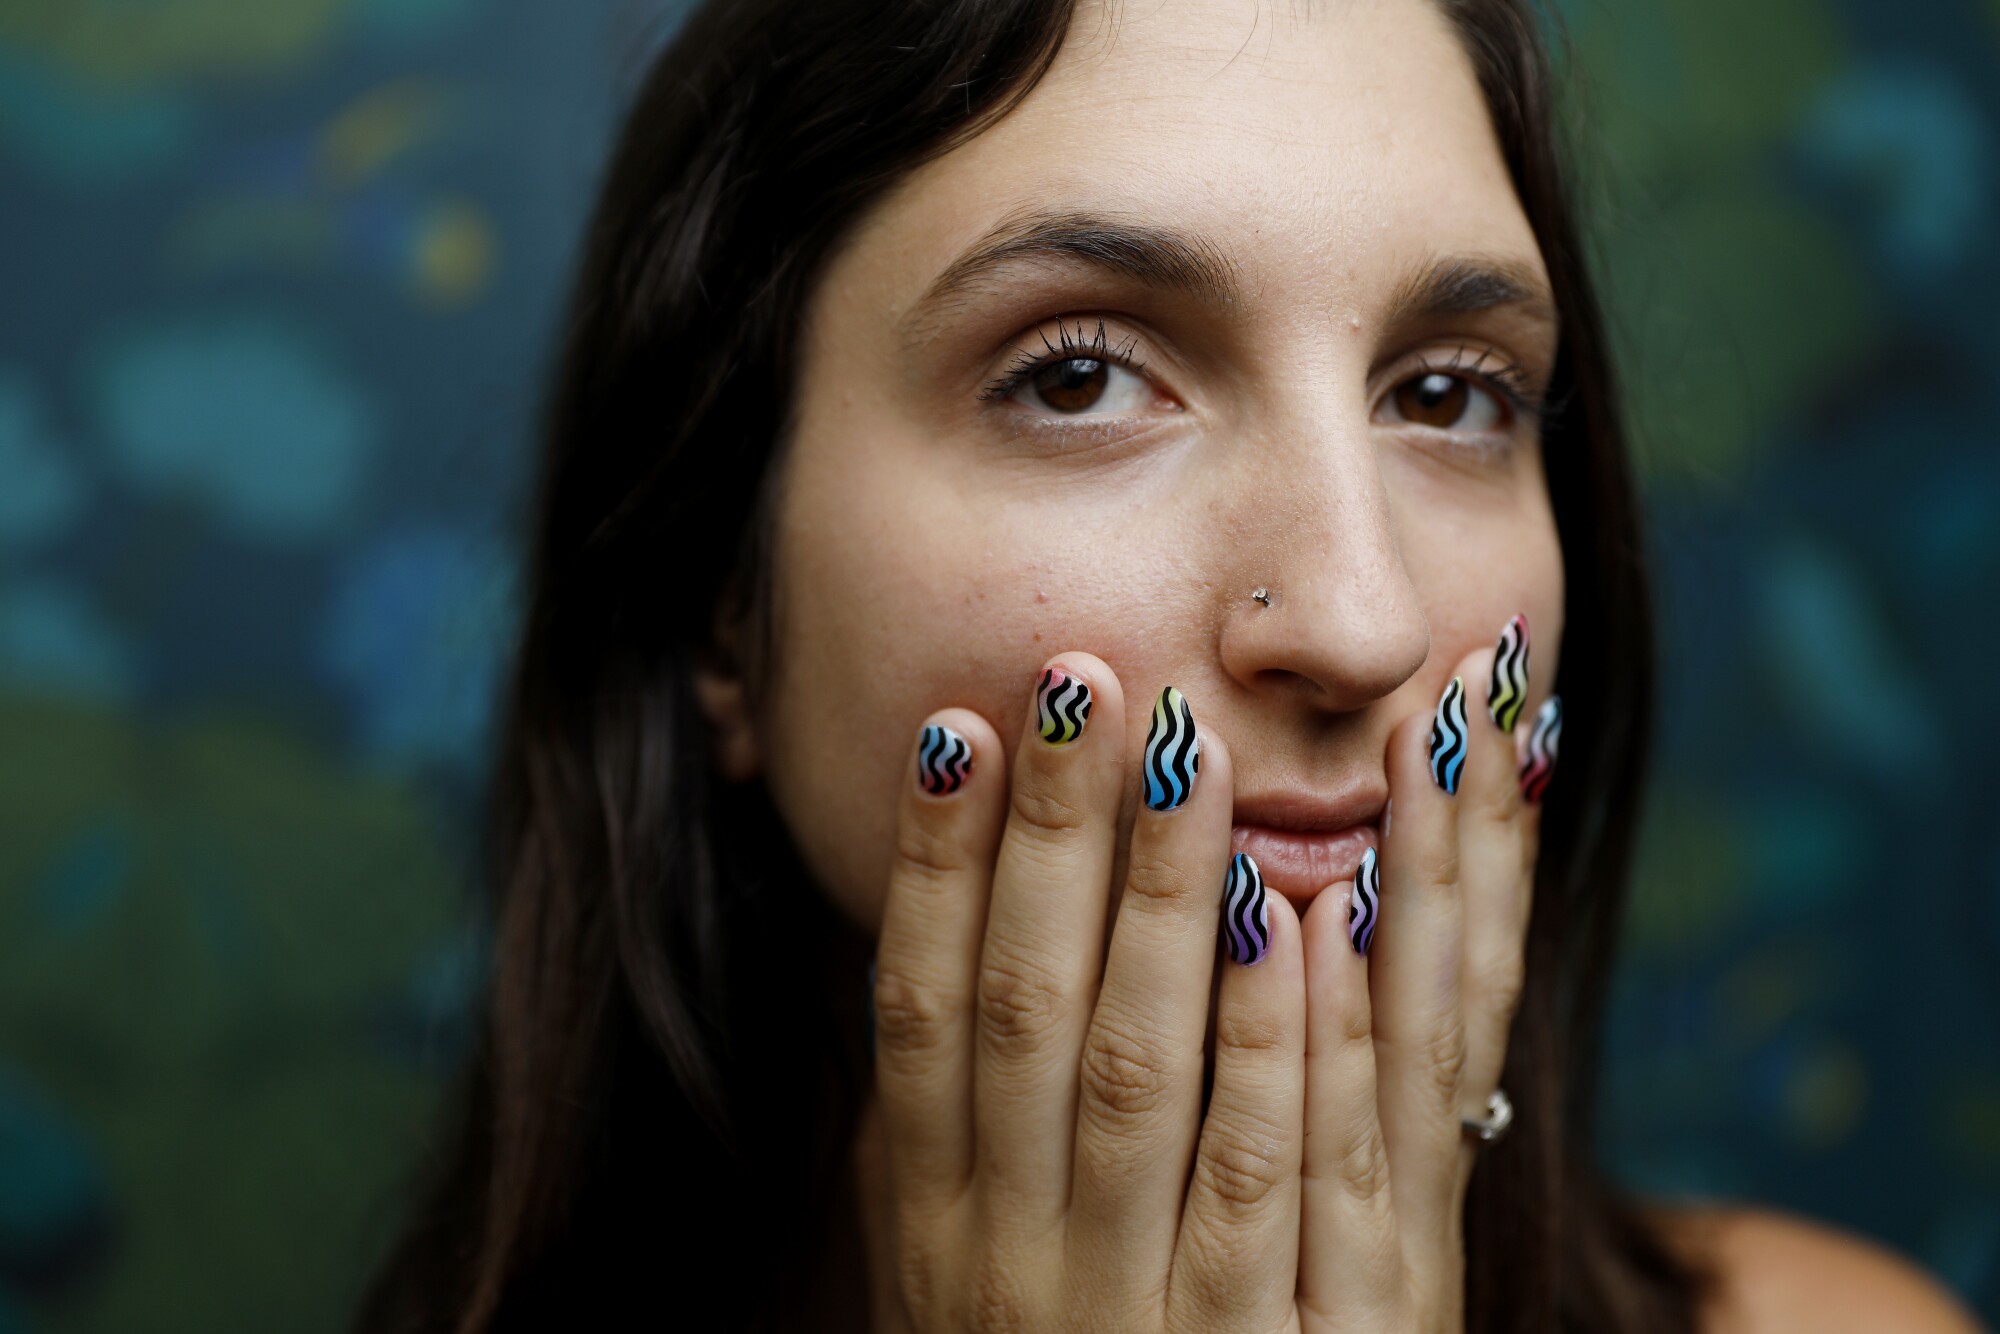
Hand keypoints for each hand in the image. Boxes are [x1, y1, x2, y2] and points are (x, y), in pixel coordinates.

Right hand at [859, 627, 1549, 1331]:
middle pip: (1025, 1008)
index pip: (916, 1010)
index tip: (951, 727)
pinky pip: (1266, 1170)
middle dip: (1051, 836)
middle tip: (1079, 677)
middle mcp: (1011, 1251)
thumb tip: (924, 943)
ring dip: (1166, 897)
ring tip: (1187, 744)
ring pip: (1143, 1068)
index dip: (926, 864)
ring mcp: (1132, 1295)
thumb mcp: (956, 1263)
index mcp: (934, 1220)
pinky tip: (1302, 912)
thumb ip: (942, 1126)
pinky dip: (1279, 1036)